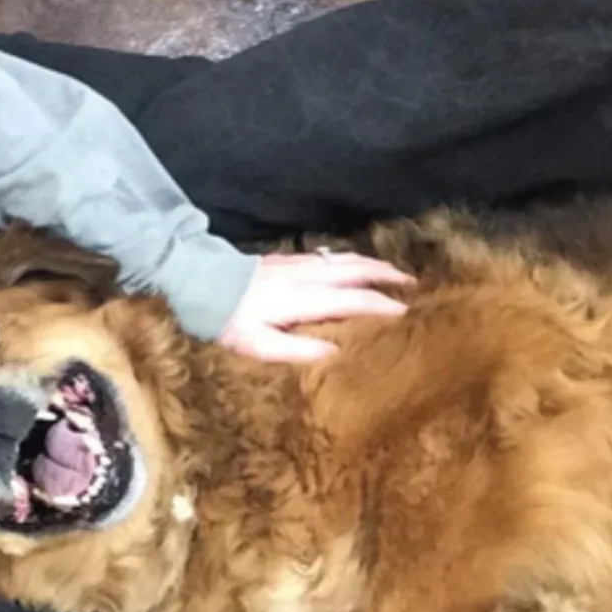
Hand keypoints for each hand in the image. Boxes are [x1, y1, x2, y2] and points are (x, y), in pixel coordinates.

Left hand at [216, 251, 413, 361]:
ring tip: (392, 272)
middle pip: (355, 270)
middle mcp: (305, 276)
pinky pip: (329, 257)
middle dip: (385, 275)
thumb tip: (334, 354)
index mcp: (303, 298)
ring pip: (343, 259)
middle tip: (411, 284)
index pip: (352, 299)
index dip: (380, 305)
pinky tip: (353, 266)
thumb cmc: (228, 320)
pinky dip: (350, 260)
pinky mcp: (286, 259)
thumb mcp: (257, 345)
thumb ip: (296, 350)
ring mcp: (297, 264)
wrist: (200, 281)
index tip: (404, 312)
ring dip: (371, 264)